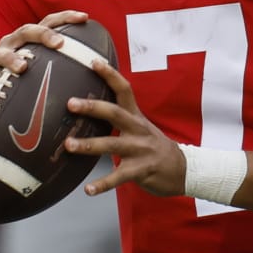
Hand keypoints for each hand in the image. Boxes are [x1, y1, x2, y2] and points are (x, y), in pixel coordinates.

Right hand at [0, 10, 90, 113]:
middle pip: (26, 31)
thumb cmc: (17, 82)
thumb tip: (95, 81)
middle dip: (44, 34)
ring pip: (2, 53)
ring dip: (12, 59)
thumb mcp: (37, 73)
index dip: (65, 18)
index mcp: (28, 42)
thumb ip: (60, 72)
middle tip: (60, 43)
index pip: (48, 24)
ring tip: (23, 68)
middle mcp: (11, 44)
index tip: (85, 17)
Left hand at [65, 59, 188, 197]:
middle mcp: (138, 130)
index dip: (110, 75)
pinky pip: (119, 178)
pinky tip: (88, 190)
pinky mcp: (140, 171)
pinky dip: (103, 184)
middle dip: (92, 107)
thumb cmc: (154, 146)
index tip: (93, 62)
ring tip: (68, 145)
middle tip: (71, 104)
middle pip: (115, 113)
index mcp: (136, 117)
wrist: (184, 169)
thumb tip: (89, 106)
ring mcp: (140, 151)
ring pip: (112, 145)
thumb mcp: (141, 126)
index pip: (124, 90)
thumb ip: (121, 117)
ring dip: (88, 145)